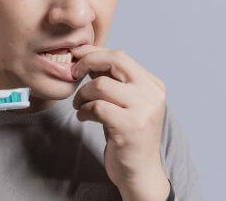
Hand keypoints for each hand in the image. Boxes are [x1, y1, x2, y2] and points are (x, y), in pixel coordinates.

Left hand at [71, 44, 169, 200]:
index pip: (121, 56)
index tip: (76, 56)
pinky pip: (97, 107)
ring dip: (82, 94)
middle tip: (73, 73)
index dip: (94, 52)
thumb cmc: (127, 136)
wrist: (139, 173)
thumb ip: (112, 80)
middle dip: (87, 62)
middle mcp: (152, 94)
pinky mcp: (130, 127)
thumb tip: (86, 55)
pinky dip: (84, 110)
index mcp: (153, 85)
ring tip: (79, 106)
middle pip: (115, 60)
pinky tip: (83, 117)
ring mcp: (143, 111)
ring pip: (101, 85)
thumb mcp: (124, 103)